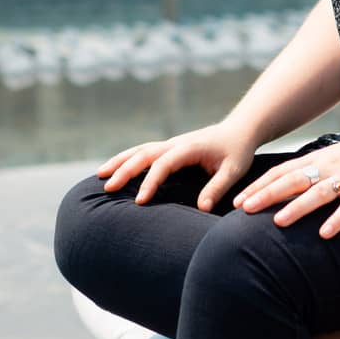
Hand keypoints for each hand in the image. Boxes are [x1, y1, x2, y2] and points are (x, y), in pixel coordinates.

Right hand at [96, 119, 257, 210]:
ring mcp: (171, 144)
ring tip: (100, 176)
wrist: (239, 130)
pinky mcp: (170, 148)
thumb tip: (202, 208)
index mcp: (189, 148)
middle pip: (144, 154)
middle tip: (107, 187)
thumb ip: (218, 187)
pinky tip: (115, 169)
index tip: (139, 201)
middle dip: (125, 170)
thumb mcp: (234, 170)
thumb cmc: (237, 151)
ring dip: (120, 161)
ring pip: (140, 150)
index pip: (164, 164)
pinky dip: (127, 158)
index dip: (150, 182)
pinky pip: (144, 151)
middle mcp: (176, 143)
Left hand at [231, 133, 339, 238]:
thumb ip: (315, 171)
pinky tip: (325, 234)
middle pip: (294, 180)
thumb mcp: (337, 159)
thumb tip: (287, 187)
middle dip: (267, 195)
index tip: (238, 200)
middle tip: (244, 209)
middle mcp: (331, 166)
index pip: (283, 171)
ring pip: (319, 192)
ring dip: (297, 207)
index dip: (260, 185)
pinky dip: (338, 219)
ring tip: (277, 222)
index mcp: (320, 158)